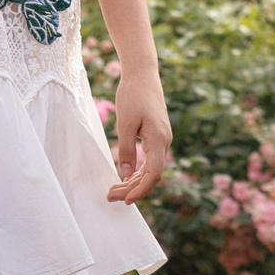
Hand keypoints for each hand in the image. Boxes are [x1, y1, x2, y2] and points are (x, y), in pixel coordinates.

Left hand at [106, 67, 172, 203]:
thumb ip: (126, 149)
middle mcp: (164, 141)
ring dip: (134, 181)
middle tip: (110, 196)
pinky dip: (137, 170)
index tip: (126, 200)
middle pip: (151, 174)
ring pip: (150, 168)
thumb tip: (125, 173)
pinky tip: (125, 176)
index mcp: (158, 139)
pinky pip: (150, 159)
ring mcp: (162, 138)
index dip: (141, 190)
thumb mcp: (125, 123)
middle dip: (132, 189)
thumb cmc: (133, 95)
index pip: (153, 174)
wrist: (142, 74)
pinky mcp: (157, 135)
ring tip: (113, 190)